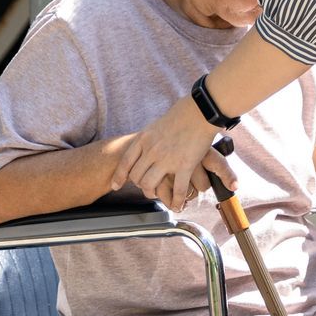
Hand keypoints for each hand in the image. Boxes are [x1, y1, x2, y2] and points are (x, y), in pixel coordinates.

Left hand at [111, 98, 237, 210]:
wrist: (200, 112)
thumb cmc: (182, 115)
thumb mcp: (156, 125)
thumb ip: (149, 138)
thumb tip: (146, 146)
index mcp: (143, 140)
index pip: (125, 162)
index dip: (119, 177)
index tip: (116, 185)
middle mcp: (151, 151)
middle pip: (137, 177)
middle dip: (141, 186)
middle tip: (148, 189)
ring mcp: (167, 159)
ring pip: (150, 185)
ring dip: (154, 193)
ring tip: (161, 196)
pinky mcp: (185, 165)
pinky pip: (177, 188)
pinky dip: (176, 200)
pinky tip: (177, 204)